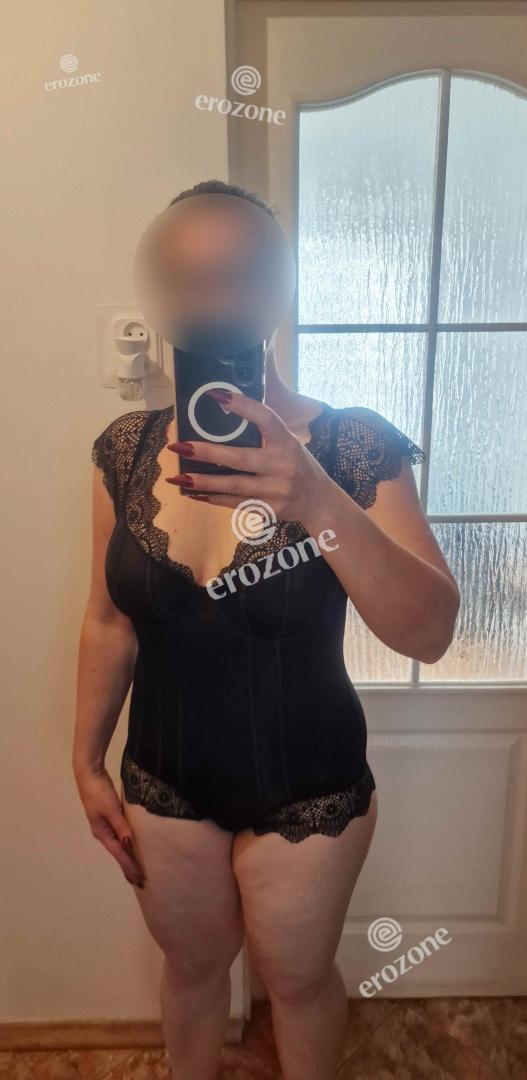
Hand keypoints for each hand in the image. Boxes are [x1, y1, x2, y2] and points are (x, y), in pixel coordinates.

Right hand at [74, 766, 145, 887]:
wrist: (89, 773)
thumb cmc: (99, 791)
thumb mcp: (111, 809)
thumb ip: (121, 826)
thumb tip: (129, 845)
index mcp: (102, 832)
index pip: (119, 854)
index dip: (130, 866)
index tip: (140, 878)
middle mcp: (102, 832)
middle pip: (118, 853)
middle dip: (128, 867)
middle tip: (140, 882)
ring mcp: (104, 825)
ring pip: (118, 846)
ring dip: (127, 858)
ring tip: (136, 869)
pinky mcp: (108, 817)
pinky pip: (120, 836)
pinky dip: (126, 845)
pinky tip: (130, 847)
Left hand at [165, 390, 331, 524]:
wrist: (319, 502)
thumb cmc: (298, 465)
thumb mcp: (289, 443)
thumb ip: (264, 432)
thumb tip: (227, 410)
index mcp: (287, 441)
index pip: (265, 418)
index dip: (243, 406)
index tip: (217, 396)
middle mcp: (282, 465)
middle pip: (239, 458)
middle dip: (206, 452)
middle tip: (179, 446)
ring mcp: (275, 490)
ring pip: (233, 485)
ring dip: (203, 482)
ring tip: (177, 478)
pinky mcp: (269, 509)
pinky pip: (235, 503)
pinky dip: (213, 498)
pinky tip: (193, 494)